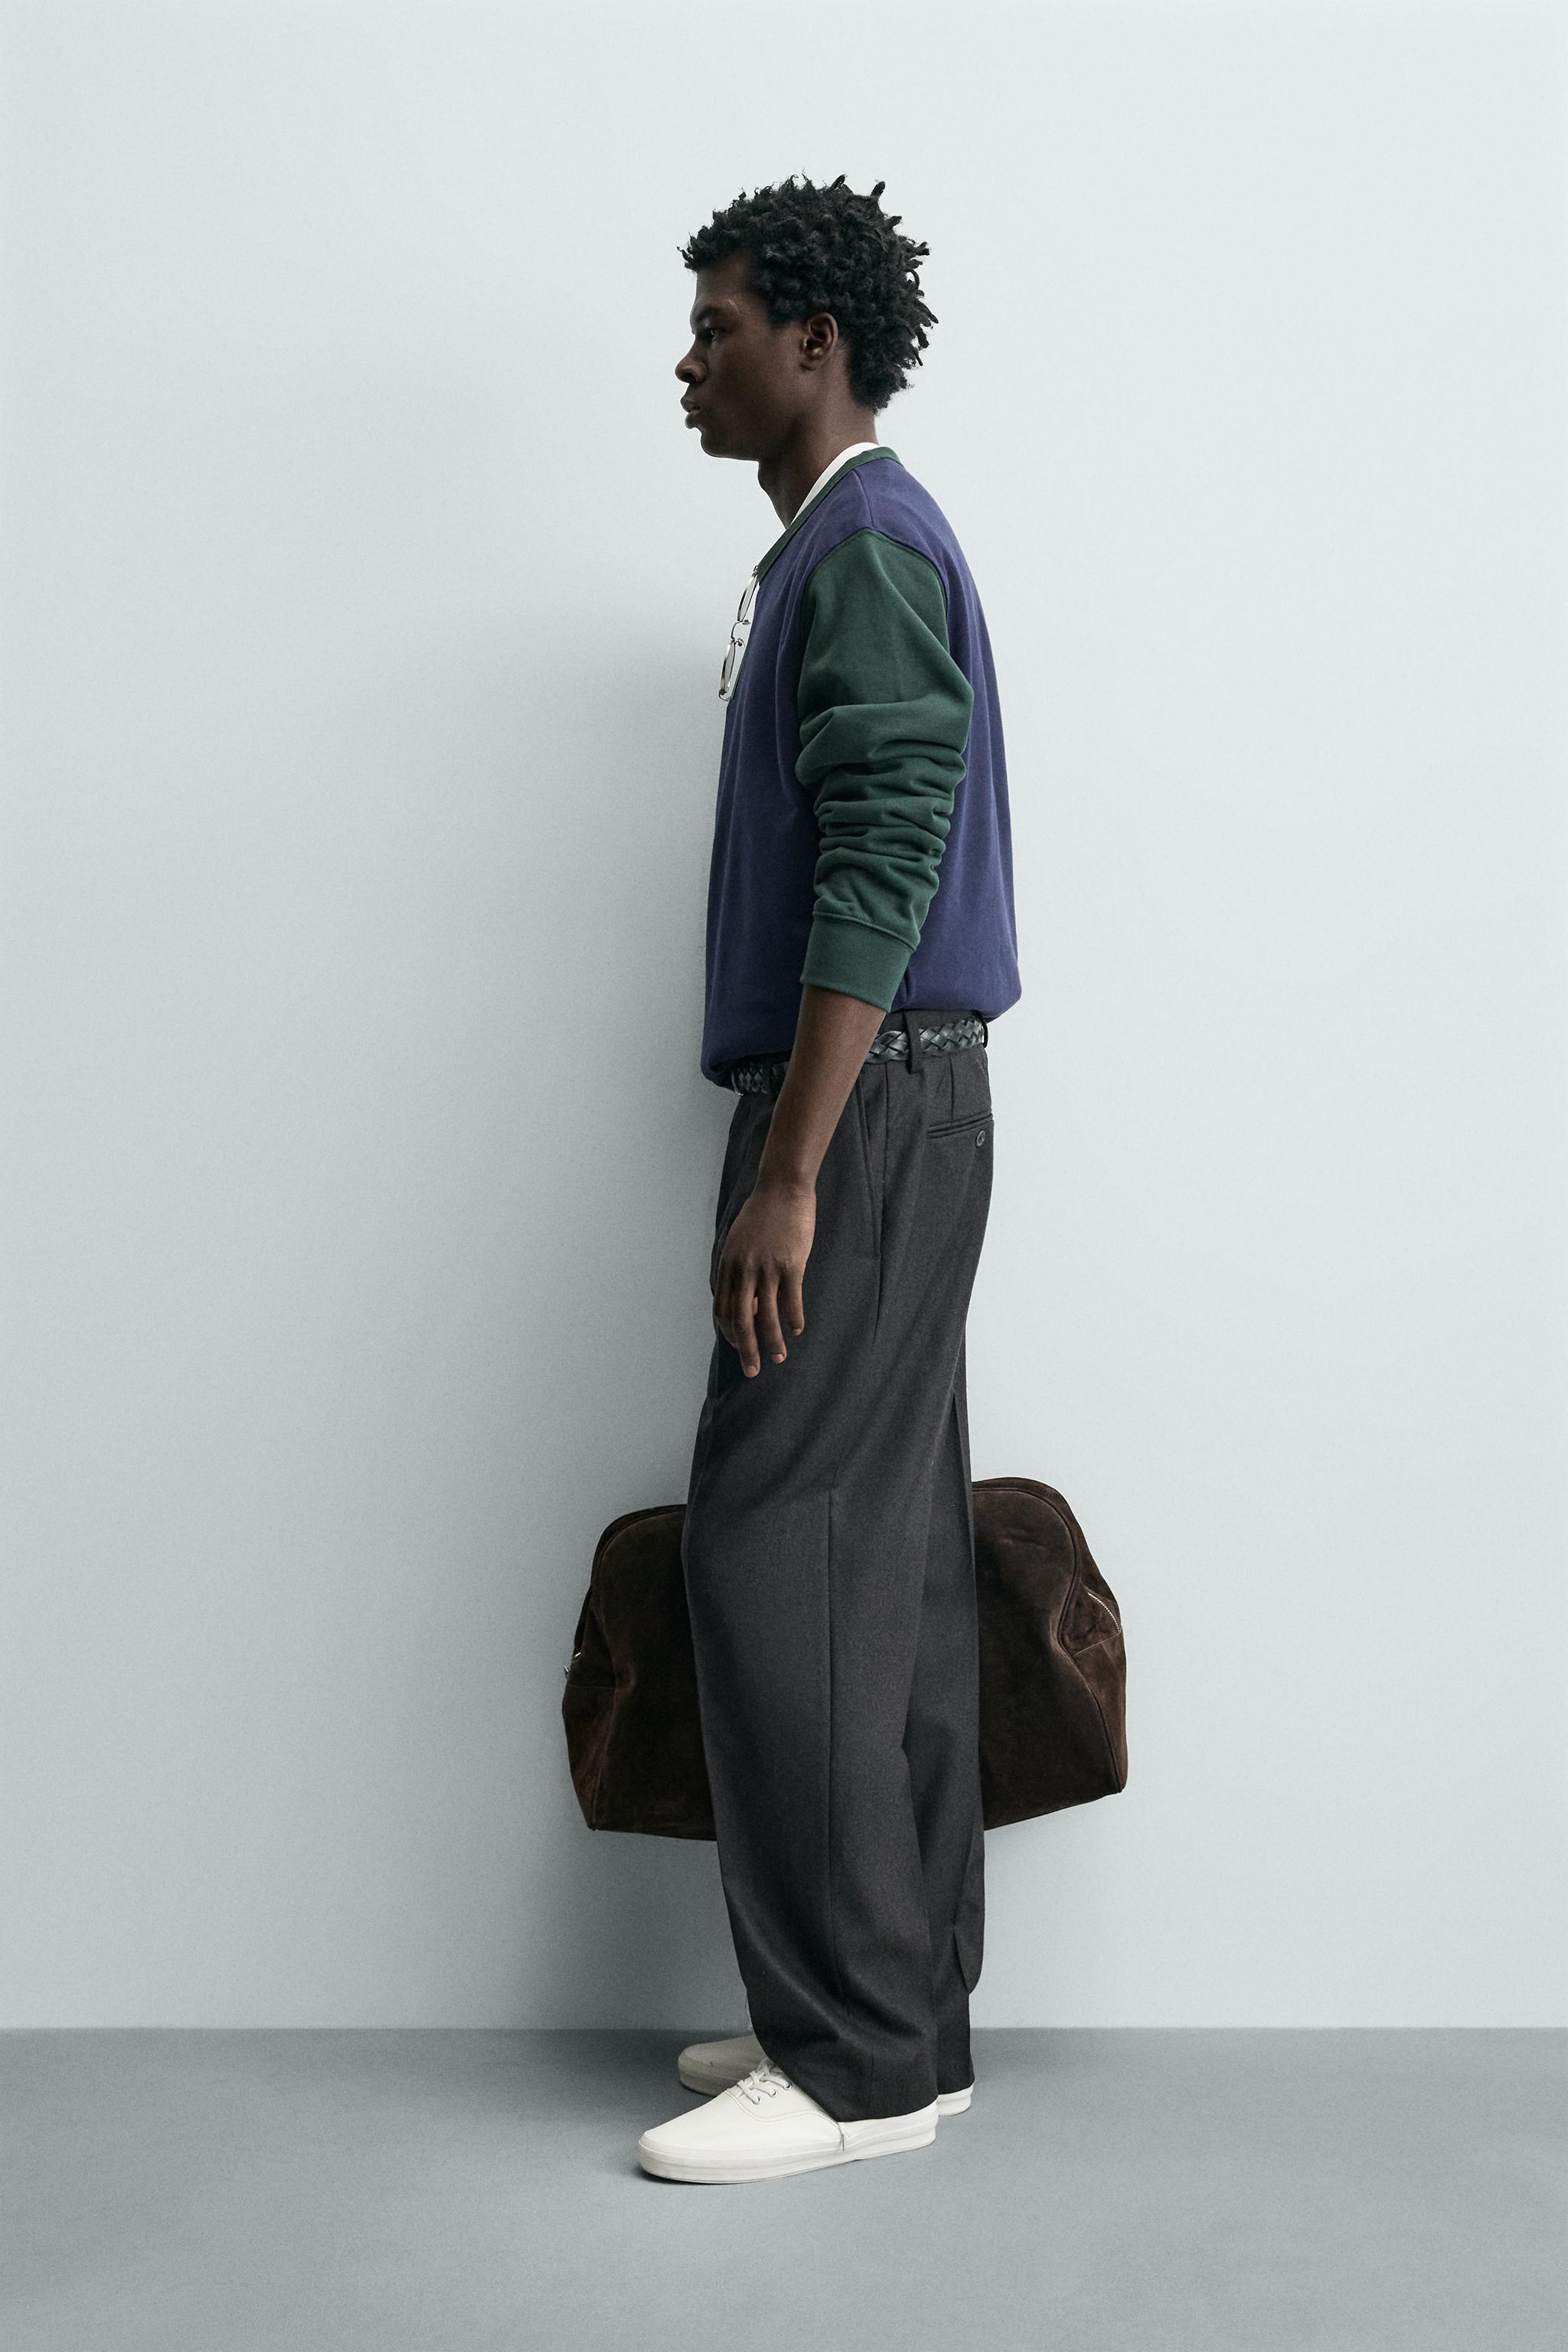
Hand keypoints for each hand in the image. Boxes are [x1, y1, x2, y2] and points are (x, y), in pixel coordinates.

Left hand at [713, 1174, 814, 1375]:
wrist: (782, 1188)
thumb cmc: (762, 1215)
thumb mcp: (739, 1242)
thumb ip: (738, 1270)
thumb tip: (744, 1301)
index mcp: (728, 1265)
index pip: (722, 1310)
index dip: (729, 1333)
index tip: (738, 1347)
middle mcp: (744, 1270)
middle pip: (741, 1320)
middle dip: (745, 1349)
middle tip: (751, 1371)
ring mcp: (767, 1268)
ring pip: (767, 1316)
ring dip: (772, 1342)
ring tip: (780, 1357)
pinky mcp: (791, 1264)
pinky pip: (791, 1299)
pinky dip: (793, 1318)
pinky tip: (797, 1330)